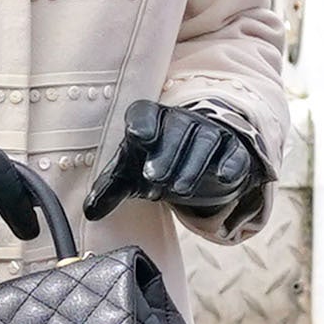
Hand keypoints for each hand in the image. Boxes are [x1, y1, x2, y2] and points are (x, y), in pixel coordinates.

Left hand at [83, 98, 265, 222]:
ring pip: (205, 141)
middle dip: (165, 153)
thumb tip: (89, 211)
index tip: (137, 136)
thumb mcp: (133, 176)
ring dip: (192, 164)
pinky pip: (234, 152)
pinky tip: (222, 177)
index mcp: (153, 121)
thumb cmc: (161, 164)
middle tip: (153, 178)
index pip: (147, 112)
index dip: (143, 122)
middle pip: (177, 128)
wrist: (203, 166)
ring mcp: (211, 133)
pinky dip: (230, 163)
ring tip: (178, 189)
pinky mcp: (234, 150)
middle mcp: (183, 121)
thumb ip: (111, 189)